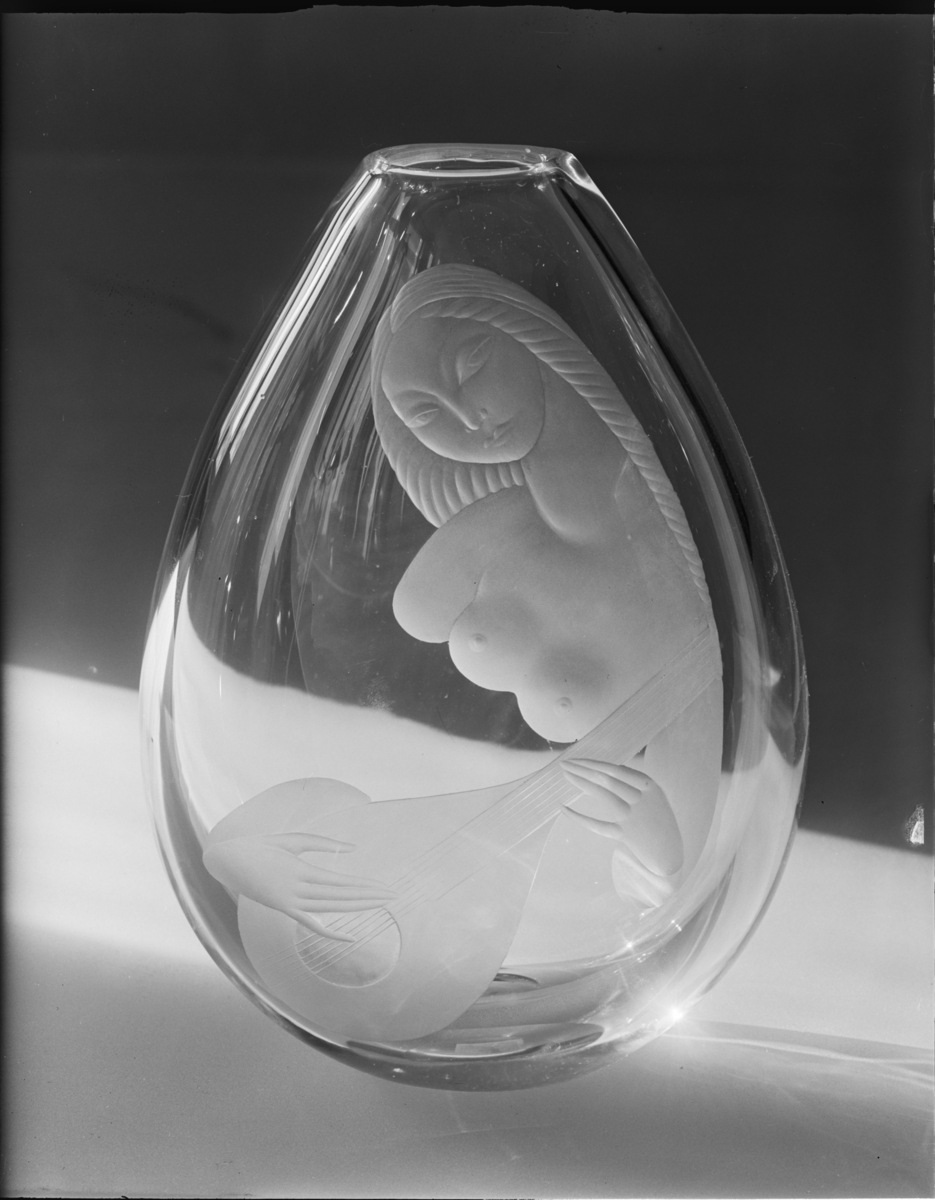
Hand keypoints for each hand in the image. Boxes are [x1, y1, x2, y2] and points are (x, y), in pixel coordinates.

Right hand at [203, 831, 396, 941]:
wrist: (228, 861)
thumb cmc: (261, 845)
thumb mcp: (293, 840)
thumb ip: (322, 843)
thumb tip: (353, 848)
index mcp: (301, 870)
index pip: (341, 883)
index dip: (365, 887)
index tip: (385, 888)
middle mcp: (297, 890)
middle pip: (340, 898)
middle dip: (368, 898)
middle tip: (393, 897)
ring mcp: (289, 903)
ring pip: (330, 909)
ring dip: (356, 908)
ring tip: (380, 907)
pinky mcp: (283, 909)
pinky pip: (311, 924)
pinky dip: (331, 932)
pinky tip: (349, 936)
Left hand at [561, 755, 683, 907]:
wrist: (669, 853)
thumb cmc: (659, 821)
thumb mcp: (655, 796)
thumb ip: (636, 782)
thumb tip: (611, 768)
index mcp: (650, 785)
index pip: (616, 769)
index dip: (593, 763)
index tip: (575, 760)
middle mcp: (643, 798)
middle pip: (607, 779)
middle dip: (583, 769)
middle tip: (564, 764)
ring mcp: (634, 817)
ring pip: (604, 795)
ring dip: (581, 783)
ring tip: (566, 776)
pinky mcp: (626, 835)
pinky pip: (597, 825)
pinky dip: (579, 817)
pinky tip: (564, 809)